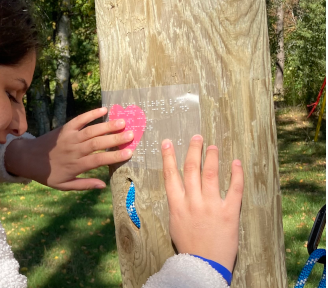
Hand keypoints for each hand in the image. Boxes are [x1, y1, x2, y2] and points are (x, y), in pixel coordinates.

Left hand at [4, 107, 133, 189]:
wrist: (27, 158)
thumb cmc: (48, 174)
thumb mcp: (64, 185)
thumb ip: (84, 185)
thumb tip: (104, 185)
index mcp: (76, 165)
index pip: (98, 160)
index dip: (114, 157)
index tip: (129, 153)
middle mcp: (74, 150)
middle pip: (97, 144)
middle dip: (115, 139)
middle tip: (132, 134)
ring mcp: (69, 137)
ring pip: (91, 131)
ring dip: (107, 126)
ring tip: (123, 122)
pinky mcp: (65, 128)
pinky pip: (79, 119)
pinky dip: (91, 114)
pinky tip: (103, 109)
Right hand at [161, 135, 243, 271]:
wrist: (203, 266)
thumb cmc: (188, 247)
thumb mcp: (175, 225)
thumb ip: (177, 206)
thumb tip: (179, 192)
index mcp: (177, 206)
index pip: (170, 176)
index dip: (169, 157)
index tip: (168, 142)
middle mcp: (192, 202)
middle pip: (191, 169)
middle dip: (193, 150)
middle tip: (197, 137)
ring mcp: (211, 206)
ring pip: (210, 174)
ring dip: (211, 157)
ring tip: (212, 146)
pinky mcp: (229, 213)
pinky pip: (234, 189)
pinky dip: (236, 174)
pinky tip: (236, 163)